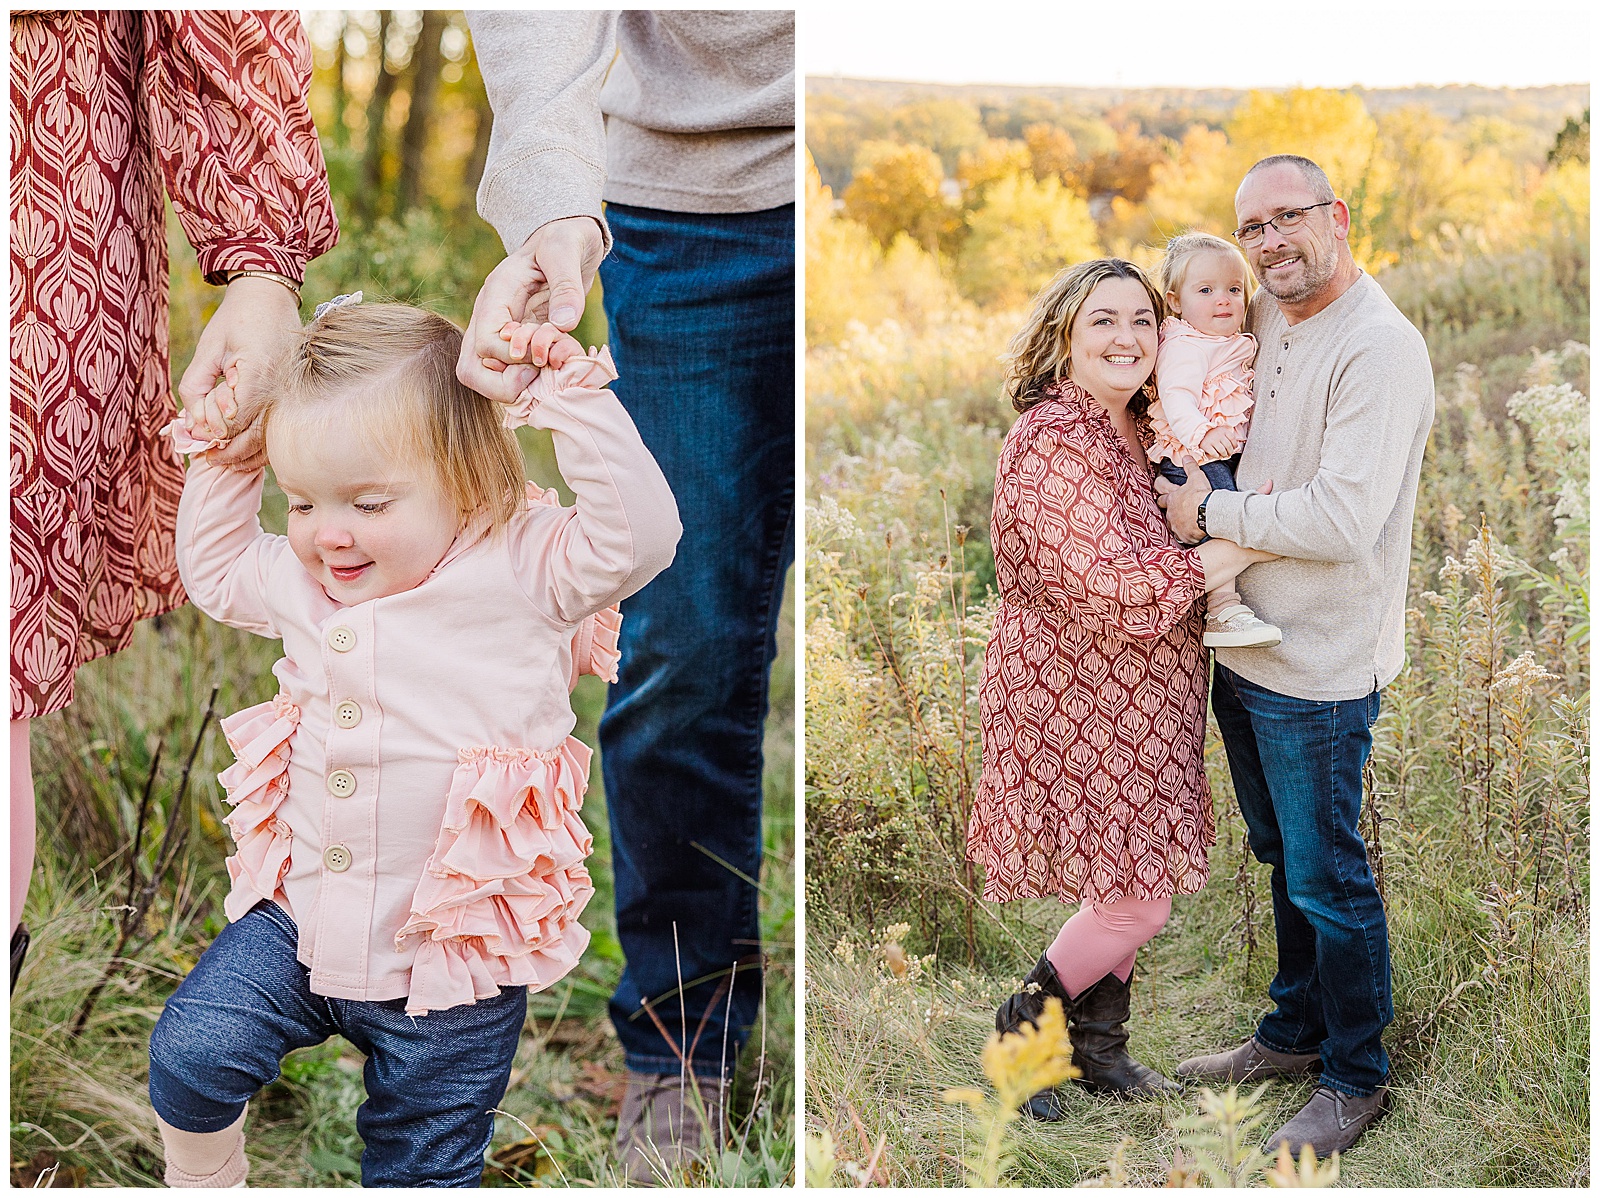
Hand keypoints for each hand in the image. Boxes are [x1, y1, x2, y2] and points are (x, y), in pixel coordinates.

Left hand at [177, 276, 302, 470]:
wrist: (270, 299)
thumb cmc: (236, 320)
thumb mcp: (208, 348)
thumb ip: (195, 386)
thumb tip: (192, 423)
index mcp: (258, 374)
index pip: (233, 420)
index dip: (212, 432)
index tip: (194, 437)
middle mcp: (280, 389)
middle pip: (255, 436)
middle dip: (229, 451)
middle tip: (207, 458)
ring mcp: (290, 395)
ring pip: (270, 439)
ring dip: (247, 454)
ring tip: (224, 459)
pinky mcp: (292, 397)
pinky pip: (278, 430)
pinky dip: (262, 444)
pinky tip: (245, 450)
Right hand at [456, 216, 604, 403]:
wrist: (567, 239)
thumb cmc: (563, 238)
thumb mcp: (566, 250)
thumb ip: (566, 285)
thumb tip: (564, 323)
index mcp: (496, 295)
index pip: (484, 342)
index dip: (513, 358)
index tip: (545, 353)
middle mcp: (491, 318)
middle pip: (472, 370)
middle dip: (506, 385)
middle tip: (542, 372)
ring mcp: (503, 334)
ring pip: (489, 378)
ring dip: (525, 384)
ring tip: (558, 364)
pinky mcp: (520, 344)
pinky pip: (517, 374)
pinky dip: (541, 378)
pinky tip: (565, 359)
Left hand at [1154, 455, 1212, 543]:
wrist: (1209, 514)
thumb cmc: (1201, 495)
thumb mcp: (1196, 478)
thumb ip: (1190, 467)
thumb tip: (1186, 456)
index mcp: (1172, 497)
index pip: (1160, 491)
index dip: (1160, 486)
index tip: (1159, 483)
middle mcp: (1170, 512)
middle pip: (1161, 507)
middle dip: (1164, 505)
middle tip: (1169, 503)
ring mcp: (1175, 524)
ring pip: (1170, 523)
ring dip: (1175, 520)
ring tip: (1182, 519)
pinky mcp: (1182, 535)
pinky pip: (1180, 535)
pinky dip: (1184, 533)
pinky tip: (1189, 532)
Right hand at [1198, 426, 1239, 458]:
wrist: (1198, 432)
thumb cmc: (1211, 433)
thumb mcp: (1220, 431)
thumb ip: (1227, 437)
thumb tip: (1236, 447)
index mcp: (1223, 430)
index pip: (1232, 438)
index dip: (1234, 445)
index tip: (1234, 448)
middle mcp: (1218, 435)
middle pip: (1228, 446)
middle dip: (1230, 452)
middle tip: (1229, 454)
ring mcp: (1212, 440)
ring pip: (1222, 450)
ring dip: (1224, 454)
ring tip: (1223, 455)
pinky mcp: (1206, 446)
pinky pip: (1214, 454)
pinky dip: (1217, 456)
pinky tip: (1217, 455)